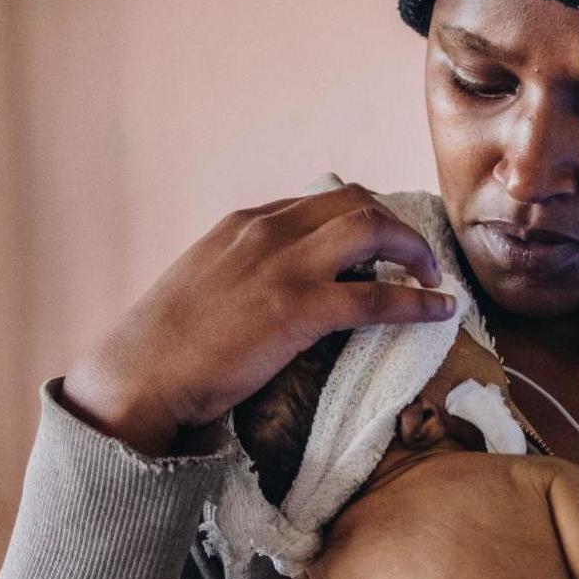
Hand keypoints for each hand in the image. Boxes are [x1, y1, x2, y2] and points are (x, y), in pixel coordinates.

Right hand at [63, 184, 455, 455]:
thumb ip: (246, 270)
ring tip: (432, 278)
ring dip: (414, 251)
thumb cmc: (166, 345)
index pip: (322, 202)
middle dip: (398, 227)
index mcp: (245, 223)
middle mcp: (267, 232)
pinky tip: (439, 311)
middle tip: (418, 260)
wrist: (139, 376)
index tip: (386, 243)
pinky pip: (377, 298)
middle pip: (357, 204)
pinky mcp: (297, 309)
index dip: (365, 220)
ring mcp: (283, 267)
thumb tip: (279, 287)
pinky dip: (417, 302)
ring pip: (373, 231)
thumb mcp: (206, 282)